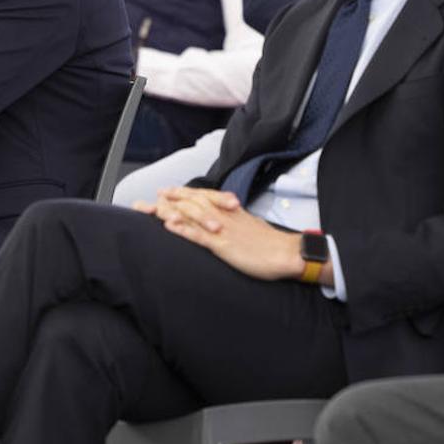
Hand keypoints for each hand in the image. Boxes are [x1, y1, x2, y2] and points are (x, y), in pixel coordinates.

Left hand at [136, 187, 302, 280]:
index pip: (205, 196)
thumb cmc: (271, 244)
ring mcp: (223, 230)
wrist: (288, 253)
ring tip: (155, 206)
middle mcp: (224, 216)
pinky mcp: (224, 245)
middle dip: (174, 197)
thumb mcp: (251, 225)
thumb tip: (225, 218)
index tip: (170, 189)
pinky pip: (200, 236)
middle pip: (195, 201)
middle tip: (157, 193)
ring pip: (193, 215)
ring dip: (173, 210)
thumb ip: (236, 220)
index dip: (186, 192)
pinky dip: (183, 229)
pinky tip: (169, 226)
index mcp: (231, 212)